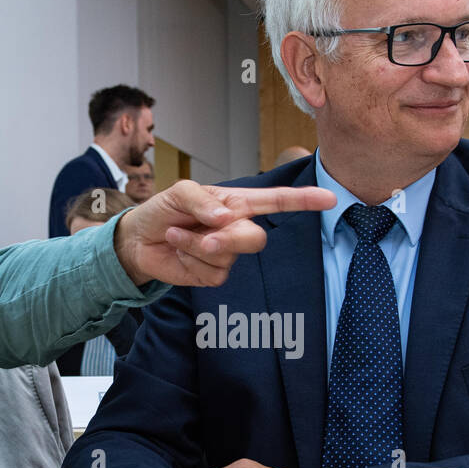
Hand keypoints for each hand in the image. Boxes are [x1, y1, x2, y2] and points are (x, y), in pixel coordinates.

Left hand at [113, 181, 333, 286]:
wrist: (139, 240)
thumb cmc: (163, 210)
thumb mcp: (178, 193)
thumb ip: (202, 200)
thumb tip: (225, 216)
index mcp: (237, 202)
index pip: (277, 201)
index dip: (304, 200)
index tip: (330, 198)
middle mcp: (237, 227)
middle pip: (256, 239)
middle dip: (230, 239)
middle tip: (206, 235)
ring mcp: (227, 254)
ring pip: (229, 257)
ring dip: (198, 247)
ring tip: (178, 236)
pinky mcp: (213, 274)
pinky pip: (213, 273)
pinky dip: (191, 261)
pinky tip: (179, 252)